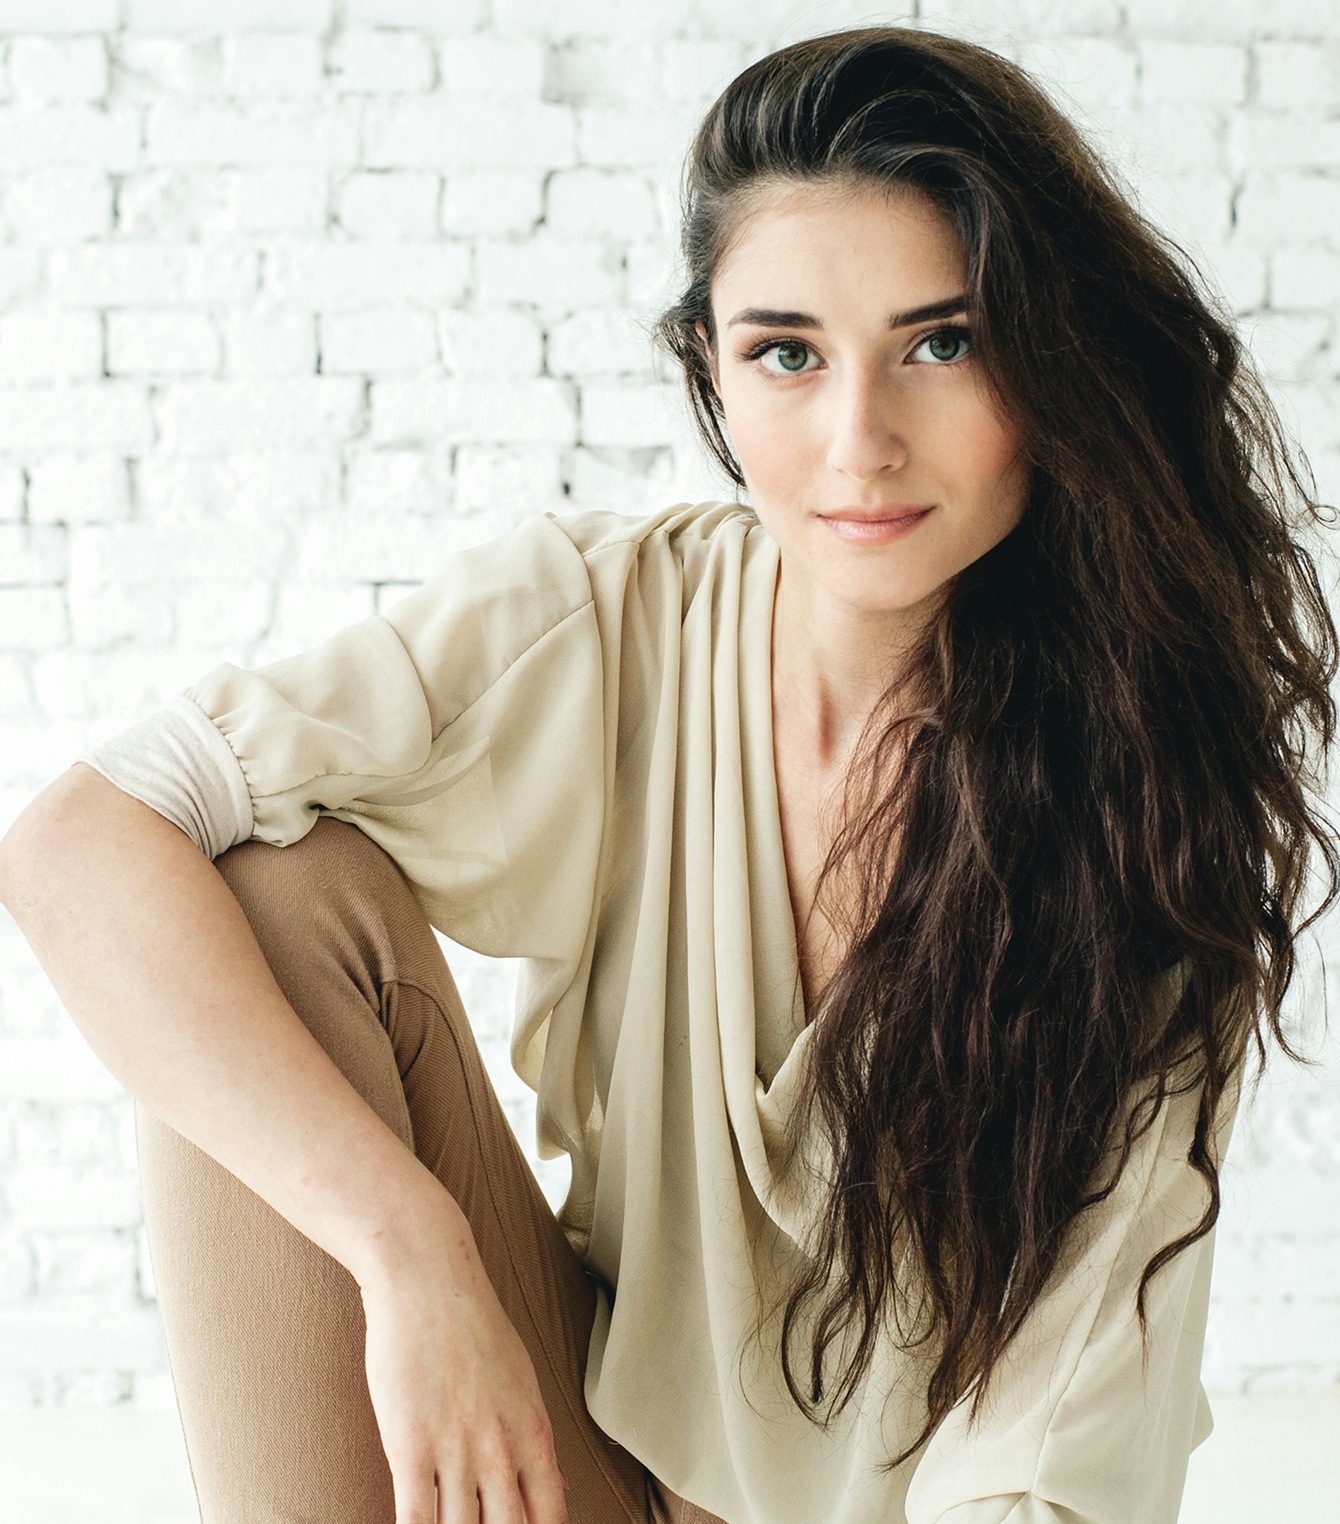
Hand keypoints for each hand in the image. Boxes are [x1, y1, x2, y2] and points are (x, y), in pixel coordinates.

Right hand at [356, 1213, 569, 1523]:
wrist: (429, 1279)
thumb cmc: (473, 1324)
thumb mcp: (522, 1381)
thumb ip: (533, 1440)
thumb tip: (556, 1487)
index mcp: (534, 1435)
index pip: (549, 1519)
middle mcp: (502, 1452)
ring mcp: (457, 1452)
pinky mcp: (410, 1448)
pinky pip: (414, 1520)